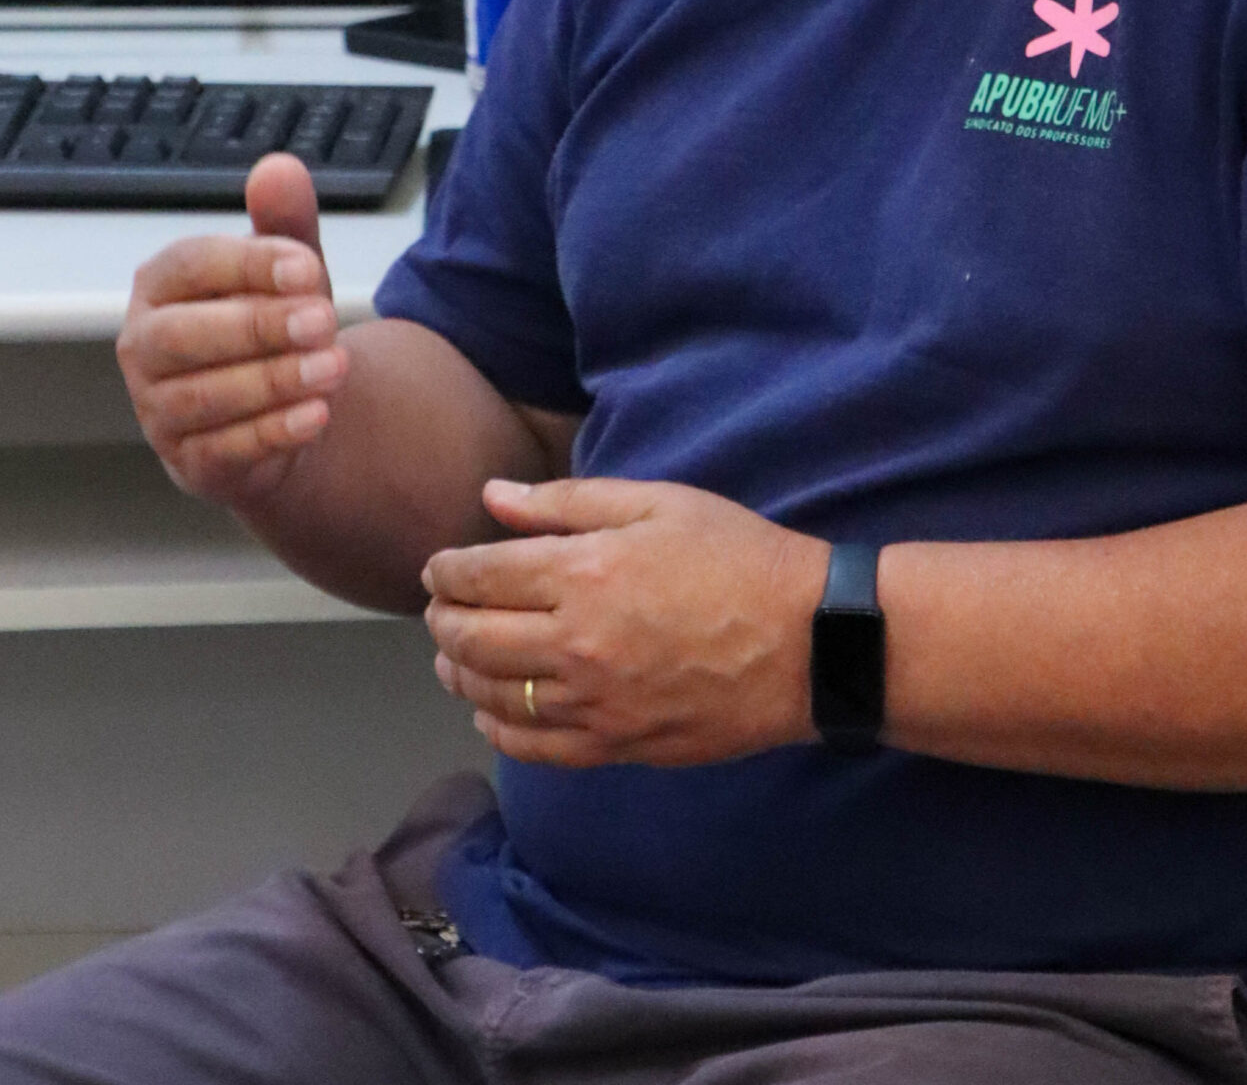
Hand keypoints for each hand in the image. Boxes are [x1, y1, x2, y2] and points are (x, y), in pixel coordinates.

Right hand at [116, 153, 347, 507]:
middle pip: (183, 335)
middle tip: (324, 319)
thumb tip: (279, 167)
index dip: (248, 264)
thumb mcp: (286, 272)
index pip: (190, 265)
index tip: (307, 266)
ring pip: (203, 396)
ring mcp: (158, 410)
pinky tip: (317, 415)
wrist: (279, 414)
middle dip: (257, 325)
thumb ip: (283, 223)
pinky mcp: (188, 463)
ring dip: (273, 381)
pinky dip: (273, 433)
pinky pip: (223, 450)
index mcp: (159, 285)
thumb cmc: (271, 329)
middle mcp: (144, 347)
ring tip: (334, 367)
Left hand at [421, 476, 828, 766]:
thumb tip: (492, 498)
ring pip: (493, 696)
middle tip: (439, 608)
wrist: (809, 641)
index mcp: (582, 573)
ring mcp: (595, 704)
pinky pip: (535, 748)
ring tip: (453, 655)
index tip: (438, 568)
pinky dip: (499, 728)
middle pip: (470, 639)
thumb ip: (564, 502)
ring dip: (458, 673)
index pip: (478, 576)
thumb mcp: (654, 503)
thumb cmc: (734, 556)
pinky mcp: (619, 746)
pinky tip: (491, 710)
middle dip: (442, 620)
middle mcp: (575, 643)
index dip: (446, 571)